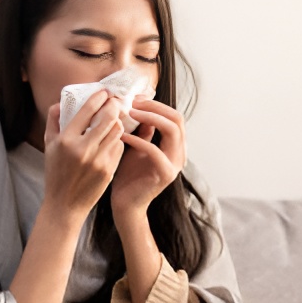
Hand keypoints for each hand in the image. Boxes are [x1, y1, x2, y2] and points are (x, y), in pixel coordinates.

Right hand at [41, 90, 126, 224]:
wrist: (65, 204)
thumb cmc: (55, 173)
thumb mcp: (49, 145)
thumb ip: (53, 120)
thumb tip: (61, 101)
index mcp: (66, 140)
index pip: (87, 110)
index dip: (99, 97)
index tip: (104, 92)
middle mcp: (83, 149)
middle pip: (108, 118)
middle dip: (114, 106)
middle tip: (115, 101)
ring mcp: (98, 160)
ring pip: (117, 132)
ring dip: (117, 123)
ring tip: (115, 120)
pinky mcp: (108, 170)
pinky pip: (119, 147)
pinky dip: (117, 141)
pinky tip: (112, 140)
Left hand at [110, 98, 186, 221]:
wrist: (125, 204)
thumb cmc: (128, 176)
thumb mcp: (136, 147)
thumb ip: (144, 131)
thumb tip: (142, 108)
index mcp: (175, 146)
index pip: (174, 117)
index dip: (156, 105)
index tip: (135, 98)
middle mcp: (180, 154)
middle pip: (177, 119)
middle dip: (154, 107)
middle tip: (133, 102)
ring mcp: (175, 164)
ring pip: (172, 130)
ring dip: (150, 118)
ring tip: (129, 113)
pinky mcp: (166, 174)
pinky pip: (155, 150)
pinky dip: (138, 139)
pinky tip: (122, 135)